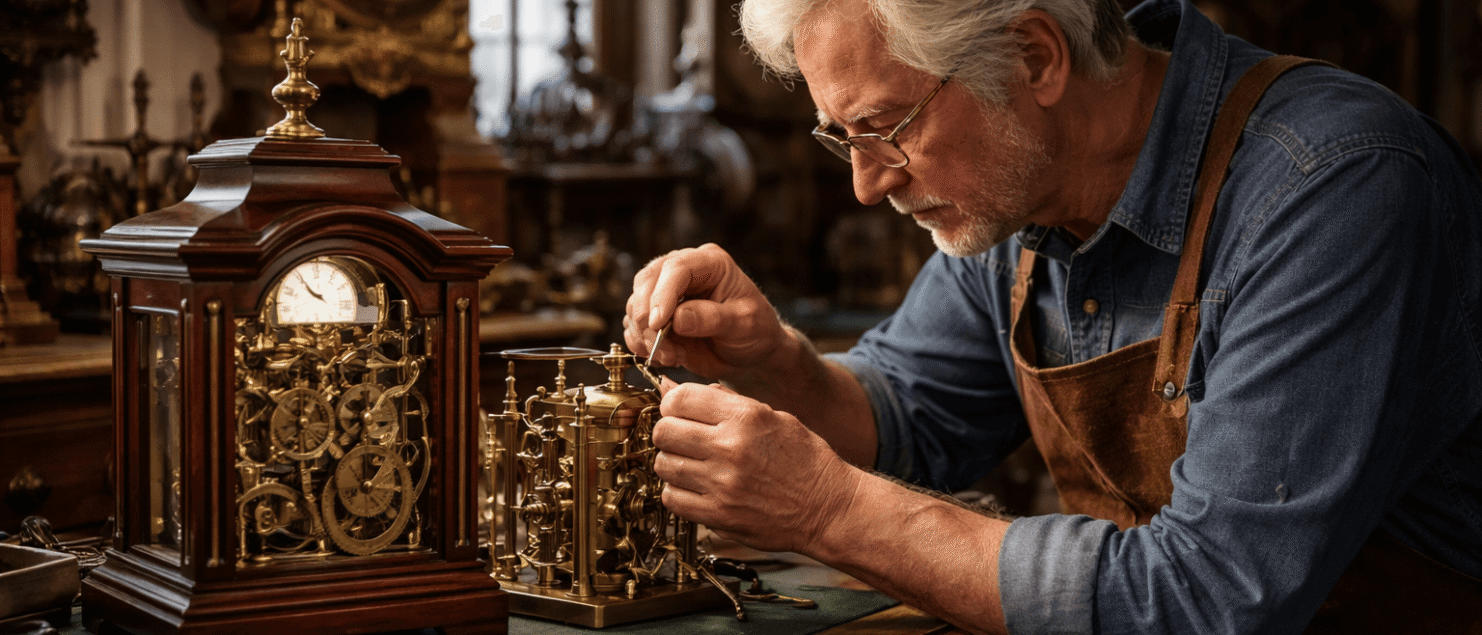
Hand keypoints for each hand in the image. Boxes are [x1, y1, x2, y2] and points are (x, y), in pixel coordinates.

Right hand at [624, 244, 791, 381]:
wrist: (750, 354)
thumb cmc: (755, 331)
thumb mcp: (744, 323)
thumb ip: (713, 318)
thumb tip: (678, 318)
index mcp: (710, 263)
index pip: (676, 268)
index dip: (662, 294)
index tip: (658, 323)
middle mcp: (683, 272)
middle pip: (647, 281)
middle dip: (647, 316)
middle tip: (658, 345)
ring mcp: (666, 293)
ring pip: (636, 305)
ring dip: (645, 335)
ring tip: (671, 355)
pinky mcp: (656, 316)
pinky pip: (633, 326)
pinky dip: (641, 344)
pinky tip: (666, 357)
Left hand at [650, 381, 860, 553]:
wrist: (828, 508)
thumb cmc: (803, 459)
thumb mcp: (772, 416)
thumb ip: (722, 401)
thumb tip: (671, 387)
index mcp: (746, 417)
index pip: (679, 399)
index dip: (672, 404)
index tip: (679, 412)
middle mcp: (731, 448)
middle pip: (664, 432)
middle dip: (668, 432)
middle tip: (683, 439)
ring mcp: (723, 485)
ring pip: (664, 465)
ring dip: (673, 463)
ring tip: (692, 464)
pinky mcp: (719, 516)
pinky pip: (673, 498)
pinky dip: (678, 492)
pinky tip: (696, 488)